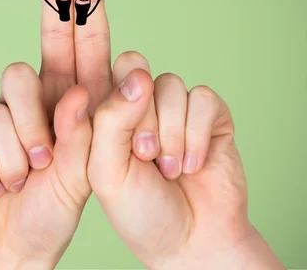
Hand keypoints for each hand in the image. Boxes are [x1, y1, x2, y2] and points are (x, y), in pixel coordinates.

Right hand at [0, 0, 112, 268]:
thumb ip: (91, 127)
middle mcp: (26, 105)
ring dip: (20, 154)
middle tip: (51, 57)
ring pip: (2, 106)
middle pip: (26, 65)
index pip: (76, 45)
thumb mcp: (88, 174)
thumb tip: (85, 87)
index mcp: (65, 105)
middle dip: (37, 69)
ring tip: (25, 180)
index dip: (79, 3)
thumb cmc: (51, 212)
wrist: (7, 250)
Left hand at [87, 53, 284, 268]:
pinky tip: (193, 165)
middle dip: (142, 117)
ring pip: (170, 84)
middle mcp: (139, 104)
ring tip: (169, 169)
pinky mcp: (210, 116)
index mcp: (106, 114)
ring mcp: (175, 108)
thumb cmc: (141, 210)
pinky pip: (203, 98)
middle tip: (145, 156)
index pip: (100, 76)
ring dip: (171, 133)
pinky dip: (197, 135)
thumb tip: (138, 76)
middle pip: (136, 69)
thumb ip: (110, 121)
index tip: (125, 147)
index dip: (115, 103)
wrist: (192, 242)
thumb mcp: (107, 171)